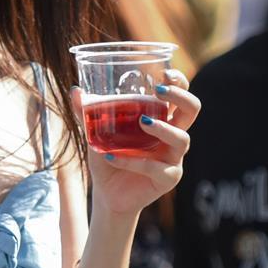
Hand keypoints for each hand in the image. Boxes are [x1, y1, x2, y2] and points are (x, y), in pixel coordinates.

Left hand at [73, 70, 200, 216]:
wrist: (107, 193)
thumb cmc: (108, 157)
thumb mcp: (95, 133)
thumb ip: (87, 113)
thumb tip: (75, 90)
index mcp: (161, 120)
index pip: (179, 96)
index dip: (180, 83)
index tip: (166, 73)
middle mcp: (172, 136)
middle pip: (191, 110)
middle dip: (180, 97)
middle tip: (158, 91)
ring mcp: (172, 157)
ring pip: (181, 138)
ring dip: (163, 128)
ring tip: (142, 122)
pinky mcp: (167, 178)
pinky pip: (157, 168)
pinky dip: (134, 161)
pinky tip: (112, 157)